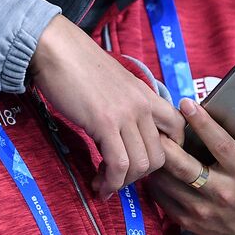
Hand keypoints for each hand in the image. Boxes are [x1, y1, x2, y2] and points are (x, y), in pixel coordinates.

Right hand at [31, 15, 184, 195]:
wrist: (56, 49)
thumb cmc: (77, 66)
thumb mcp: (114, 84)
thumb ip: (125, 106)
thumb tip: (122, 135)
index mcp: (147, 94)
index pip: (178, 128)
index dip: (168, 152)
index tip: (145, 162)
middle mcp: (143, 105)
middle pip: (159, 155)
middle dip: (140, 176)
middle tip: (119, 178)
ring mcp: (126, 114)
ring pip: (140, 164)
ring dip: (123, 183)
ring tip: (105, 185)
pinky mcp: (105, 123)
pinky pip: (118, 163)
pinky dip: (111, 181)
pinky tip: (99, 184)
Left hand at [148, 99, 234, 234]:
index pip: (221, 145)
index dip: (202, 123)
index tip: (187, 103)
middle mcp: (223, 192)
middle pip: (186, 166)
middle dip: (168, 144)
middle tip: (156, 124)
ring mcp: (203, 209)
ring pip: (169, 182)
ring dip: (157, 161)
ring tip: (150, 140)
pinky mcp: (188, 221)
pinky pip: (163, 198)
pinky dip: (155, 181)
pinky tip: (153, 165)